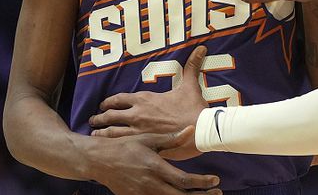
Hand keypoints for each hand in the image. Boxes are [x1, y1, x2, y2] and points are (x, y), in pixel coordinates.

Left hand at [89, 46, 208, 142]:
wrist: (201, 130)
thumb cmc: (194, 108)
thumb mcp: (190, 85)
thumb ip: (192, 66)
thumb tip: (201, 48)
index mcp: (146, 99)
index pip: (120, 99)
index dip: (109, 102)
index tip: (104, 105)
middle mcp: (138, 114)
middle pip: (111, 115)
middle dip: (99, 117)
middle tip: (93, 120)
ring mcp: (138, 131)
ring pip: (112, 132)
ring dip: (101, 133)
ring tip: (95, 135)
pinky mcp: (143, 145)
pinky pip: (121, 146)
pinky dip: (111, 146)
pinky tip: (107, 150)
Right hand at [89, 128, 220, 193]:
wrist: (100, 160)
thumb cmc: (126, 147)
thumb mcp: (149, 139)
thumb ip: (171, 138)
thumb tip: (191, 130)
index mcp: (155, 167)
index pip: (184, 181)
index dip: (202, 183)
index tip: (215, 181)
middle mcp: (150, 185)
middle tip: (217, 193)